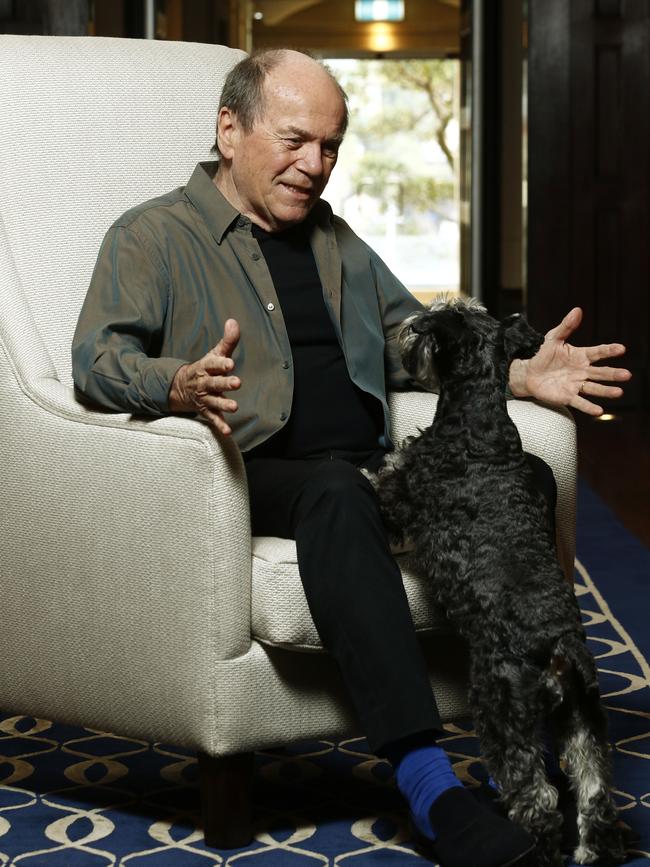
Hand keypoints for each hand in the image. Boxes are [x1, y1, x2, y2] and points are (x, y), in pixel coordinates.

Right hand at [169, 318, 240, 434]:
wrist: (181, 387)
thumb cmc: (205, 369)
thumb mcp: (214, 354)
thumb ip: (227, 341)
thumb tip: (234, 321)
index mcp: (206, 367)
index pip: (213, 364)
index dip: (221, 363)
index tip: (230, 363)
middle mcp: (204, 383)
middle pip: (214, 383)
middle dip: (225, 383)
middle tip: (237, 383)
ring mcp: (204, 398)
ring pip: (214, 401)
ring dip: (224, 404)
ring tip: (234, 407)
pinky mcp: (206, 410)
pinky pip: (212, 419)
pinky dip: (219, 425)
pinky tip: (228, 431)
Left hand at [508, 307, 630, 415]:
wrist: (528, 374)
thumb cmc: (542, 354)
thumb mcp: (553, 338)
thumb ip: (566, 326)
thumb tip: (577, 310)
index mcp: (581, 356)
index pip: (598, 352)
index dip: (609, 350)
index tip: (621, 348)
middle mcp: (582, 371)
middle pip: (601, 373)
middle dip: (613, 374)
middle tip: (627, 375)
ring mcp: (576, 385)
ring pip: (594, 388)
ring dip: (606, 391)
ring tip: (619, 392)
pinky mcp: (568, 397)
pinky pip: (580, 403)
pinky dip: (589, 407)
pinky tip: (599, 411)